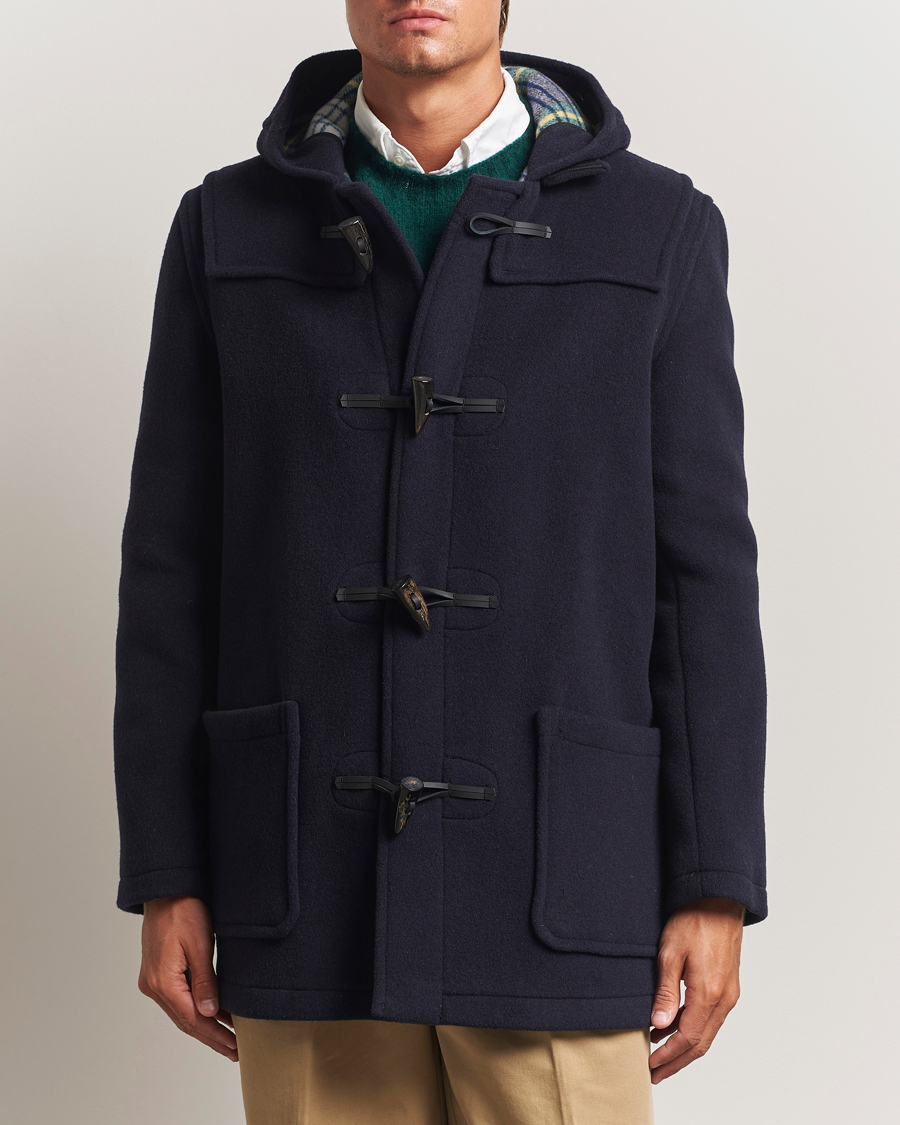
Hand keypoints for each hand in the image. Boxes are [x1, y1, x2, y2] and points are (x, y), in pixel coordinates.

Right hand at [138, 895, 237, 1060]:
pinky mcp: (158, 973)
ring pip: (181, 1013)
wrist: (166, 890)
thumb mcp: (200, 944)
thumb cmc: (183, 910)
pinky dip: (196, 1010)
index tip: (235, 1047)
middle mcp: (153, 986)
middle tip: (235, 1051)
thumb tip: (209, 1013)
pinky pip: (179, 1000)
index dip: (215, 1036)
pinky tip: (212, 1015)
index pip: (192, 1020)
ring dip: (205, 1026)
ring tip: (228, 1039)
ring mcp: (153, 980)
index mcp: (162, 982)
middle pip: (185, 1021)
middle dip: (212, 1037)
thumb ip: (204, 981)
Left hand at [648, 897, 743, 1082]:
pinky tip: (673, 1029)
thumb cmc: (694, 920)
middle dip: (676, 1061)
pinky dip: (692, 1030)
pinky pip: (711, 1019)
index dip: (667, 1056)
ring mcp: (729, 994)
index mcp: (709, 993)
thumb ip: (666, 991)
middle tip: (654, 1073)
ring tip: (660, 1057)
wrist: (719, 899)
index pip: (687, 1038)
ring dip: (684, 1048)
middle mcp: (724, 999)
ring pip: (707, 1033)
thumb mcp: (670, 953)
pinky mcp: (728, 986)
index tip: (650, 1067)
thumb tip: (659, 1025)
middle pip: (700, 1044)